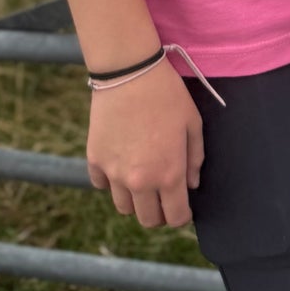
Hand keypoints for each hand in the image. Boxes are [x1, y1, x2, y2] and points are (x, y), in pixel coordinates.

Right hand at [86, 56, 205, 229]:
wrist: (129, 71)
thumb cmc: (167, 94)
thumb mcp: (192, 123)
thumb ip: (195, 158)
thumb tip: (191, 184)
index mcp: (168, 174)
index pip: (175, 217)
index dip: (181, 215)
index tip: (182, 206)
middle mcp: (140, 181)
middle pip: (148, 219)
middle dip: (159, 213)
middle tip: (163, 196)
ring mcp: (113, 173)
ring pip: (124, 207)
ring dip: (135, 200)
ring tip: (142, 179)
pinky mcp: (94, 159)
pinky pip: (102, 185)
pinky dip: (111, 181)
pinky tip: (121, 163)